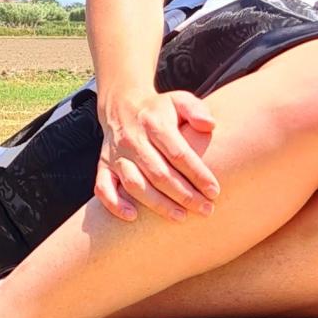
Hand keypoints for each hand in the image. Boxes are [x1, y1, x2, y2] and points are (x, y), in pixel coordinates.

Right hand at [95, 89, 219, 222]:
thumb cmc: (159, 109)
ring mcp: (116, 154)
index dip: (197, 174)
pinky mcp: (104, 165)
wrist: (122, 104)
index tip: (214, 191)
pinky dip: (115, 204)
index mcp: (155, 124)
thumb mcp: (179, 100)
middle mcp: (133, 140)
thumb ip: (196, 110)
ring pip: (135, 184)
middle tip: (206, 210)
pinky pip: (103, 187)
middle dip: (184, 195)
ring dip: (157, 204)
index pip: (179, 154)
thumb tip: (210, 125)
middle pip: (159, 174)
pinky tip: (132, 216)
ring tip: (180, 217)